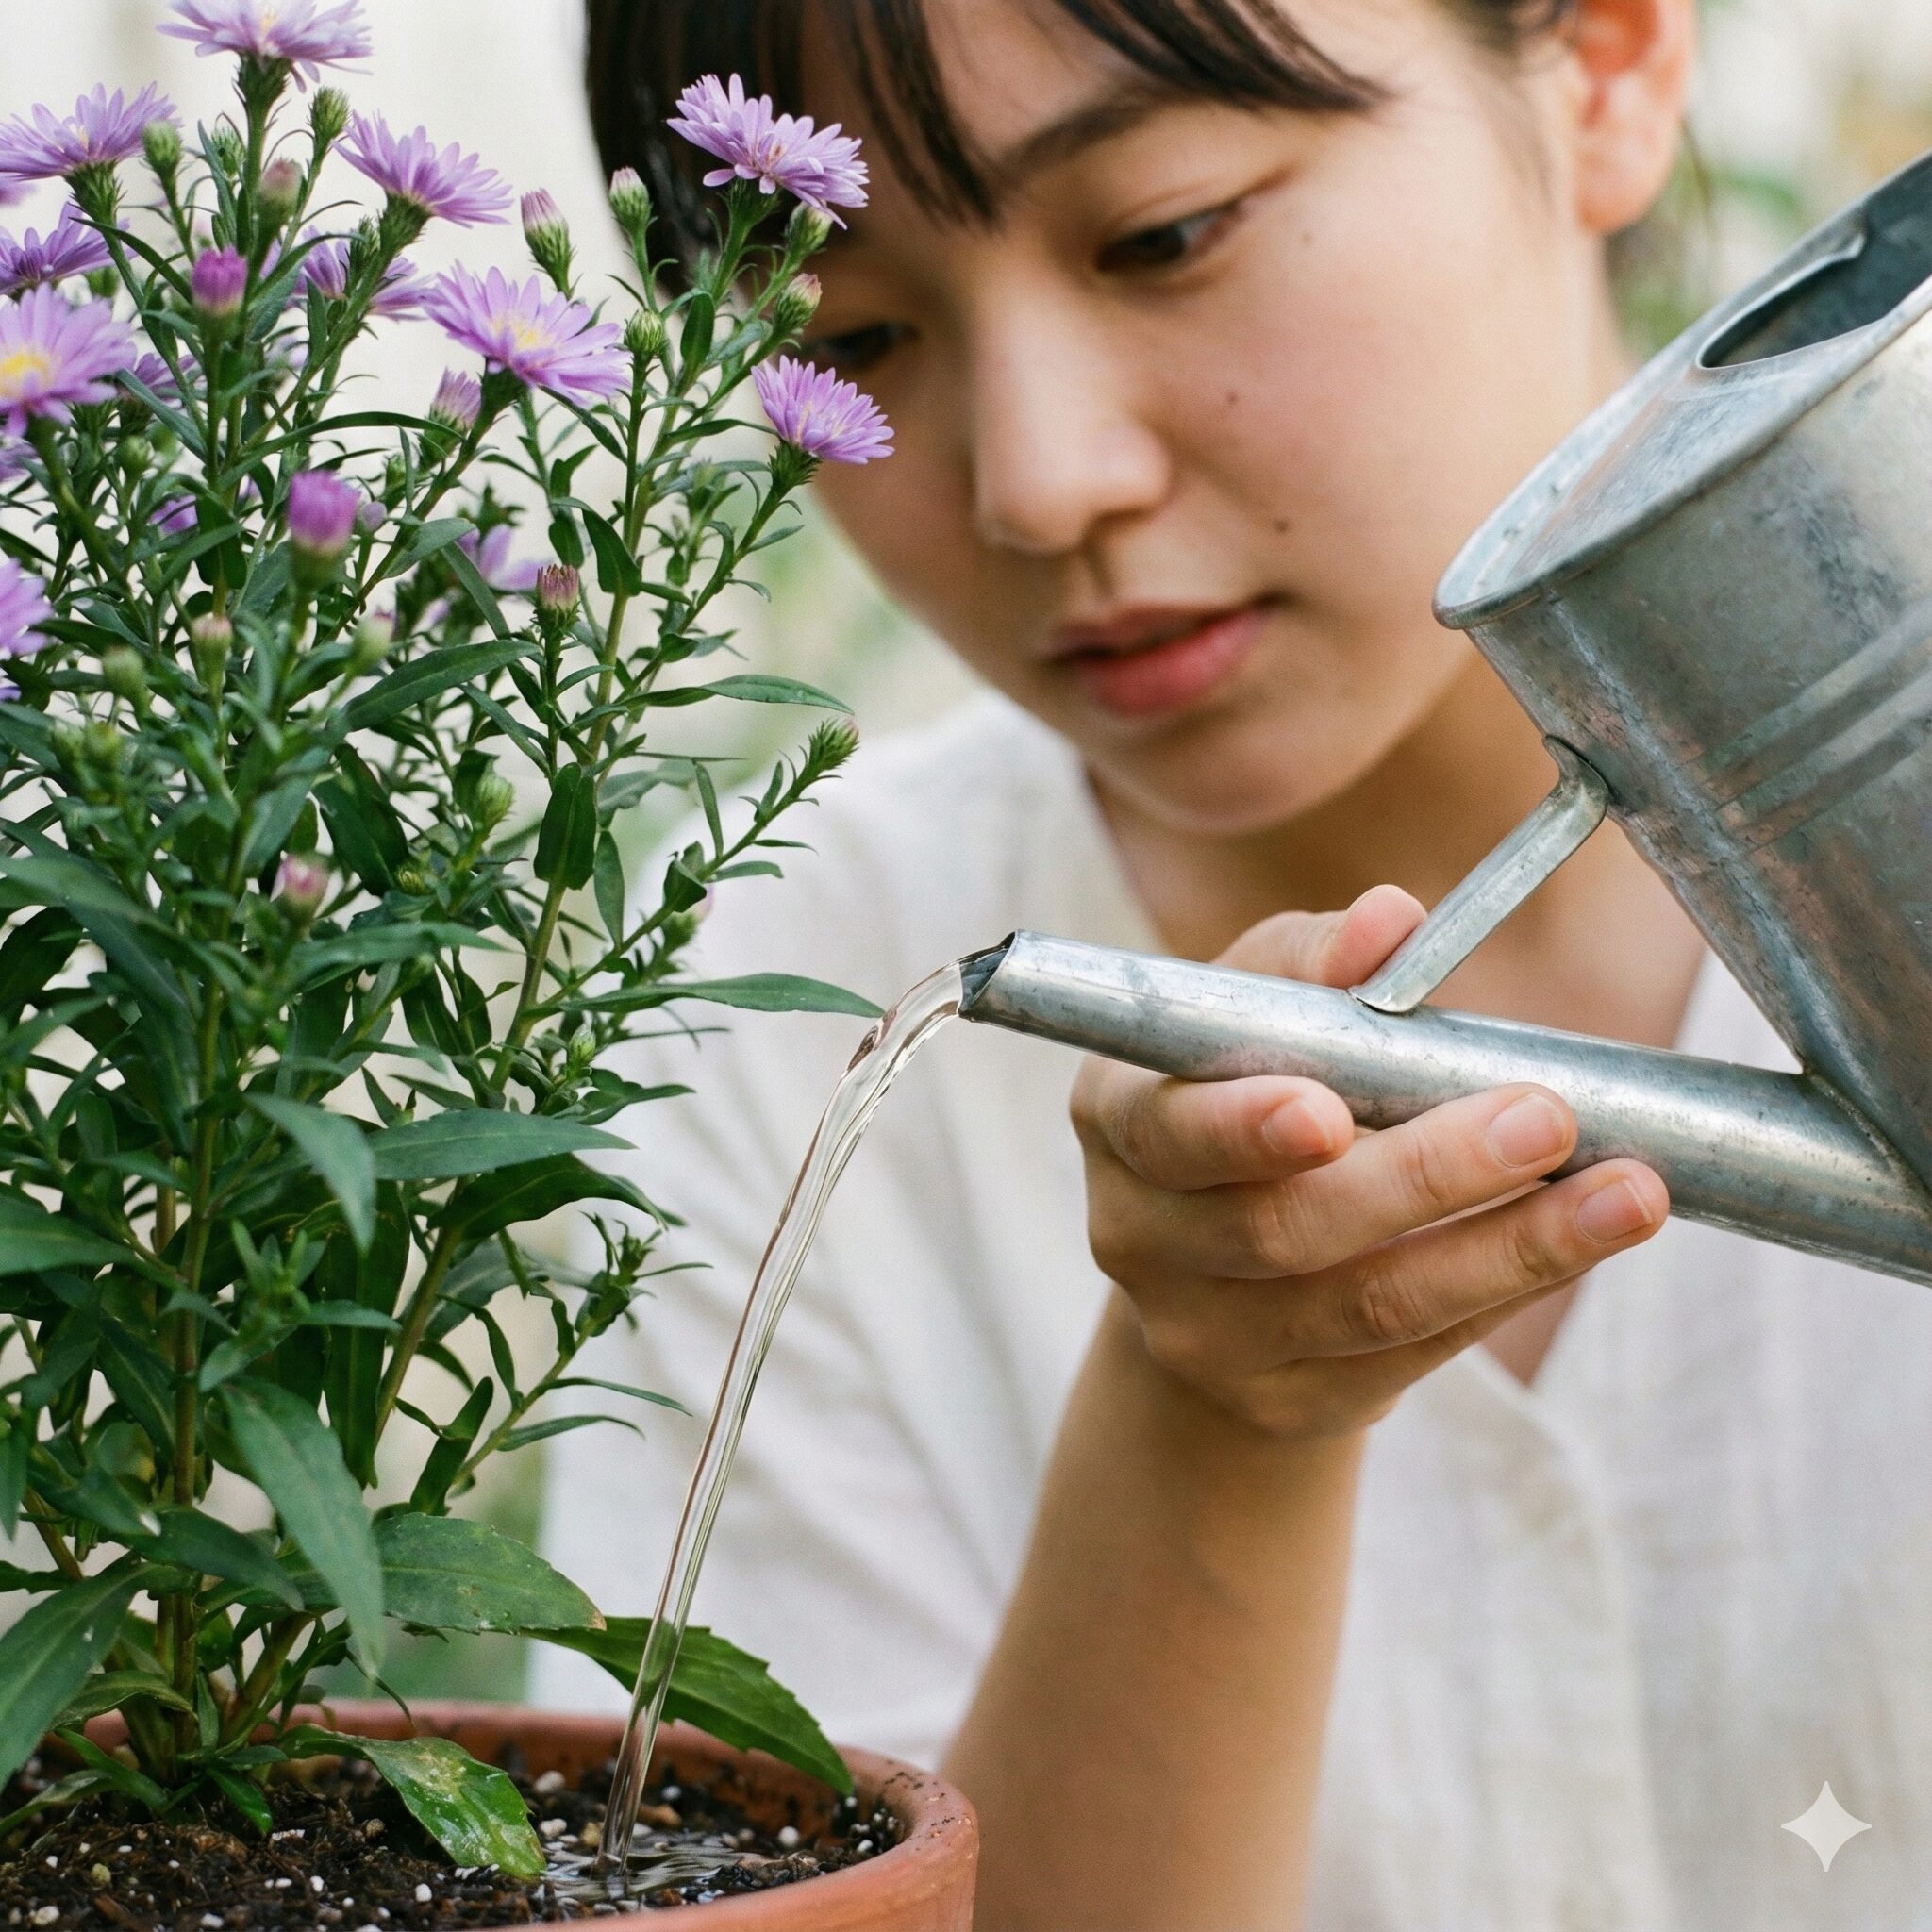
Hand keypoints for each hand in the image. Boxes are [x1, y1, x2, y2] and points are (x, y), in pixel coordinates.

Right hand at [1070, 886, 1669, 1437]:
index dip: (1243, 1125)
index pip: (1170, 1130)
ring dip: (1507, 1247)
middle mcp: (1138, 1237)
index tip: (1334, 1108)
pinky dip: (1502, 1290)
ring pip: (1366, 1303)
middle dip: (1426, 1175)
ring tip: (1626, 1195)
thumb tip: (1391, 920)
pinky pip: (1409, 1355)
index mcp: (1118, 1122)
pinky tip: (1581, 1243)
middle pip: (1282, 1225)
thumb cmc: (1244, 1100)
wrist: (1209, 1282)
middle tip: (1547, 1118)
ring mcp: (1207, 1336)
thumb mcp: (1251, 1019)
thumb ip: (1310, 963)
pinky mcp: (1289, 1403)